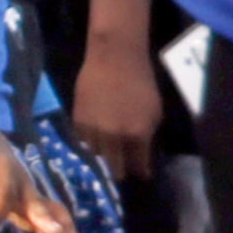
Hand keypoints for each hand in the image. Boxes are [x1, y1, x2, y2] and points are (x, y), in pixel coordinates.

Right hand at [72, 38, 163, 180]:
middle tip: (122, 169)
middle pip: (114, 169)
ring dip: (103, 158)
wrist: (114, 58)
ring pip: (96, 157)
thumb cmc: (141, 82)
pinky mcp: (77, 122)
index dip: (140, 172)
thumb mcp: (155, 111)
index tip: (140, 174)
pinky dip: (90, 144)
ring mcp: (93, 131)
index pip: (137, 167)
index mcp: (137, 135)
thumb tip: (141, 155)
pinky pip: (83, 143)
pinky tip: (96, 140)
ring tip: (107, 155)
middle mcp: (113, 138)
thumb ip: (147, 136)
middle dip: (120, 171)